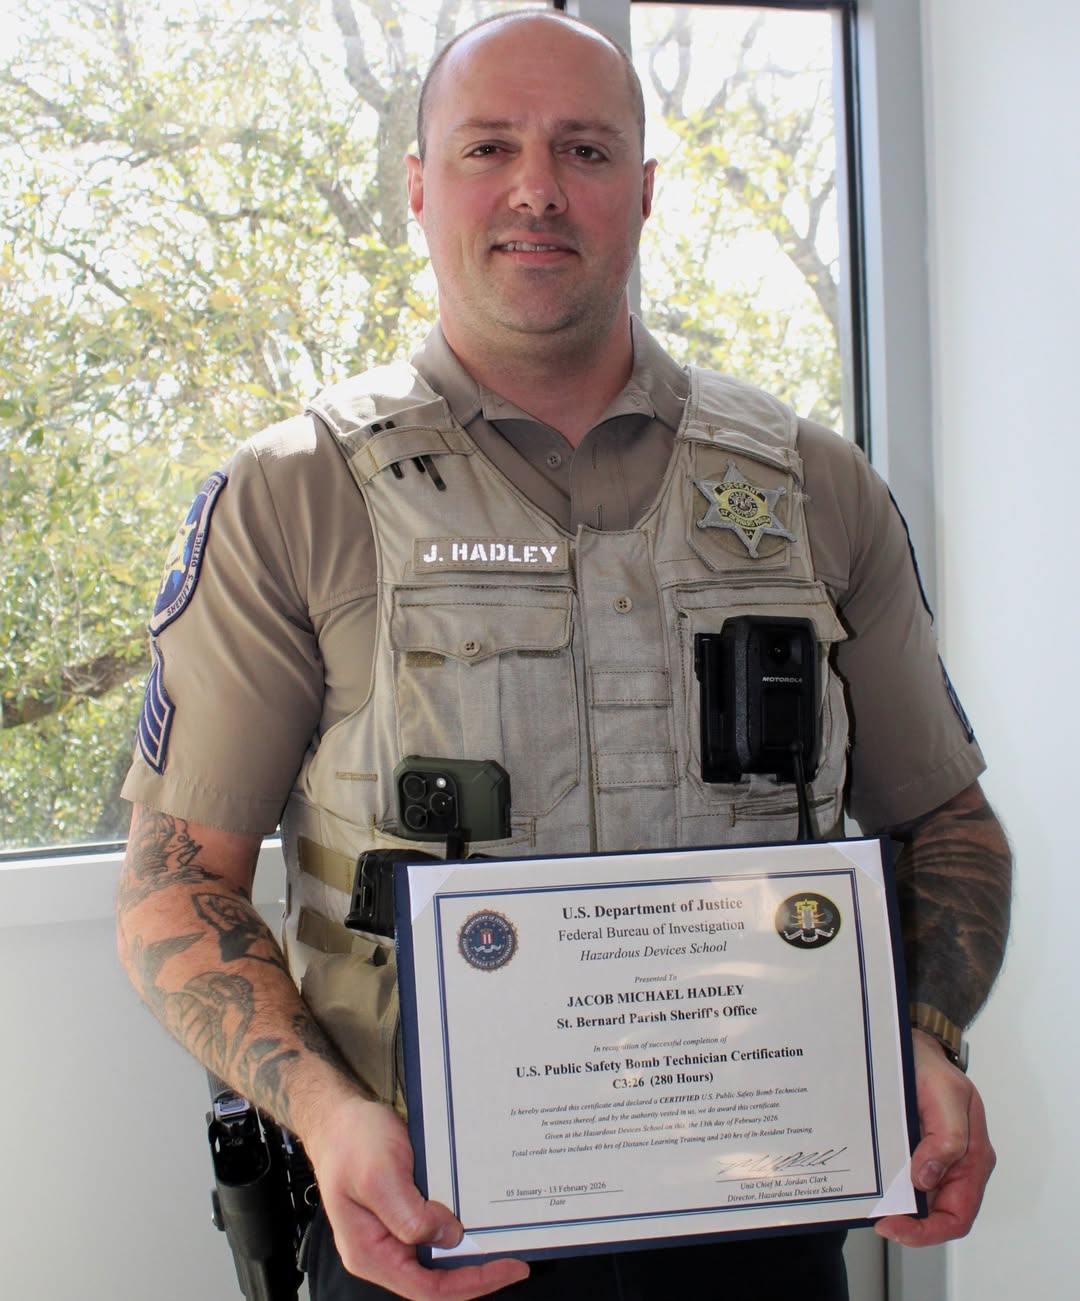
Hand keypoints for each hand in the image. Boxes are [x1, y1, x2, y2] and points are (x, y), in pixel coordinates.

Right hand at [305, 1093, 529, 1299]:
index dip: (471, 1283)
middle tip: (515, 1257)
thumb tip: (449, 1237)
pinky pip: (436, 1227)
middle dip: (476, 1270)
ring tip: (505, 1237)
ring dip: (471, 1248)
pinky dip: (461, 1223)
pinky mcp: (404, 1211)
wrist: (340, 1115)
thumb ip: (409, 1214)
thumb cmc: (351, 1142)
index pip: (427, 1288)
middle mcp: (382, 1250)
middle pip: (436, 1277)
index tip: (507, 1268)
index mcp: (371, 1253)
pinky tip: (481, 1213)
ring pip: (438, 1253)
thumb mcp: (379, 1175)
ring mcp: (393, 1231)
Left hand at [875, 1029, 995, 1245]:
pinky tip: (870, 1180)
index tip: (894, 1225)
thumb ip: (947, 1138)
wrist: (911, 1044)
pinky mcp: (911, 1150)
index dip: (927, 1231)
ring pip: (916, 1200)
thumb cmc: (932, 1065)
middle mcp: (955, 1165)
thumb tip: (927, 1178)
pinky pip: (901, 1179)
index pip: (957, 1215)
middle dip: (906, 1222)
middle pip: (934, 1215)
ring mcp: (932, 1160)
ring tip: (869, 1199)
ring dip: (894, 1205)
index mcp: (972, 1158)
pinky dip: (887, 1185)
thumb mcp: (946, 1094)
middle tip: (876, 1215)